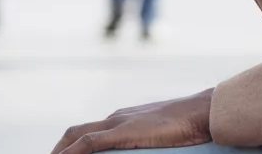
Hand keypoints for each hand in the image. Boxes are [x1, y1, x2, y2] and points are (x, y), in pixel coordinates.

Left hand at [51, 90, 213, 153]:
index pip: (87, 132)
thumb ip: (146, 141)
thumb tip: (145, 146)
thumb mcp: (162, 135)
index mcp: (123, 119)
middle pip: (74, 133)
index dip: (69, 146)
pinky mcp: (123, 131)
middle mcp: (116, 118)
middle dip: (57, 150)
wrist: (204, 111)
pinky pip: (88, 143)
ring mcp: (118, 123)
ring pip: (76, 136)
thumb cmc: (191, 124)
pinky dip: (72, 152)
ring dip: (59, 151)